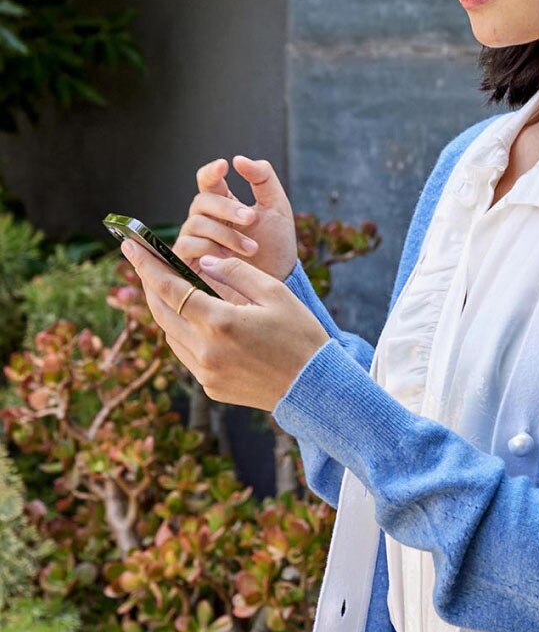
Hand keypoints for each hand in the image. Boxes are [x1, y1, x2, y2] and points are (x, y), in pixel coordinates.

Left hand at [120, 239, 328, 411]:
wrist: (314, 386)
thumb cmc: (300, 333)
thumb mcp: (275, 293)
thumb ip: (237, 273)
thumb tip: (206, 262)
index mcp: (220, 323)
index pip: (170, 288)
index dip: (147, 265)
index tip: (131, 245)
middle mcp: (205, 351)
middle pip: (161, 312)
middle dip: (149, 284)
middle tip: (143, 261)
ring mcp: (205, 372)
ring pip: (170, 334)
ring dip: (166, 309)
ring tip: (169, 287)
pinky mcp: (210, 386)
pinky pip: (186, 353)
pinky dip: (182, 332)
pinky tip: (193, 319)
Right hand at [174, 155, 298, 287]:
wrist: (278, 282)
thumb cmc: (276, 245)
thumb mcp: (277, 207)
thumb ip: (262, 178)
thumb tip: (238, 159)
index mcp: (225, 204)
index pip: (208, 180)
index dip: (211, 171)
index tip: (224, 166)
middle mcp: (206, 220)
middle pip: (201, 200)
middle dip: (226, 207)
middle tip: (251, 218)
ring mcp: (197, 240)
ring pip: (195, 223)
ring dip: (226, 233)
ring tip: (252, 248)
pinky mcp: (191, 262)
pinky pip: (188, 246)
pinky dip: (210, 249)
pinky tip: (229, 259)